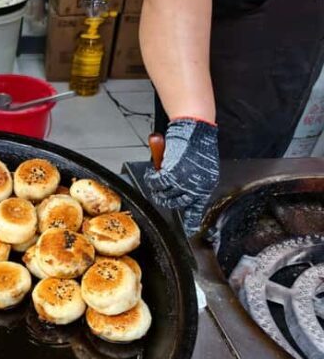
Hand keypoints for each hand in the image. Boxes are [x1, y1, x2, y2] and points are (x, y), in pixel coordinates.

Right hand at [144, 118, 219, 234]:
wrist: (195, 127)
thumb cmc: (198, 142)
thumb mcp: (201, 167)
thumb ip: (193, 180)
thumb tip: (179, 191)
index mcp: (206, 186)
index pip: (197, 209)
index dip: (191, 221)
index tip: (189, 231)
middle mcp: (196, 186)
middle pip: (176, 203)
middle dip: (165, 197)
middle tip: (159, 189)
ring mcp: (184, 182)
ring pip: (163, 194)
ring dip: (157, 186)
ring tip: (155, 176)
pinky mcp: (171, 174)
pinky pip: (156, 183)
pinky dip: (151, 178)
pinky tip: (152, 172)